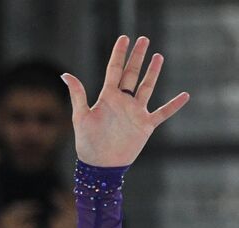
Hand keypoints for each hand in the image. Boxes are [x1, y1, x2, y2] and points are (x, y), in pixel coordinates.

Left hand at [62, 35, 187, 167]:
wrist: (100, 166)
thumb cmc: (87, 143)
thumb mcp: (80, 116)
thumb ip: (77, 94)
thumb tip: (65, 74)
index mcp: (107, 98)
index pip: (114, 70)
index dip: (119, 54)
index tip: (124, 38)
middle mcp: (123, 102)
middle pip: (132, 74)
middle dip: (137, 57)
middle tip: (143, 39)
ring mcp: (135, 112)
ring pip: (147, 87)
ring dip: (153, 73)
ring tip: (158, 56)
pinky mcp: (145, 125)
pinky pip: (163, 113)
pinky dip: (174, 105)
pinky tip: (185, 95)